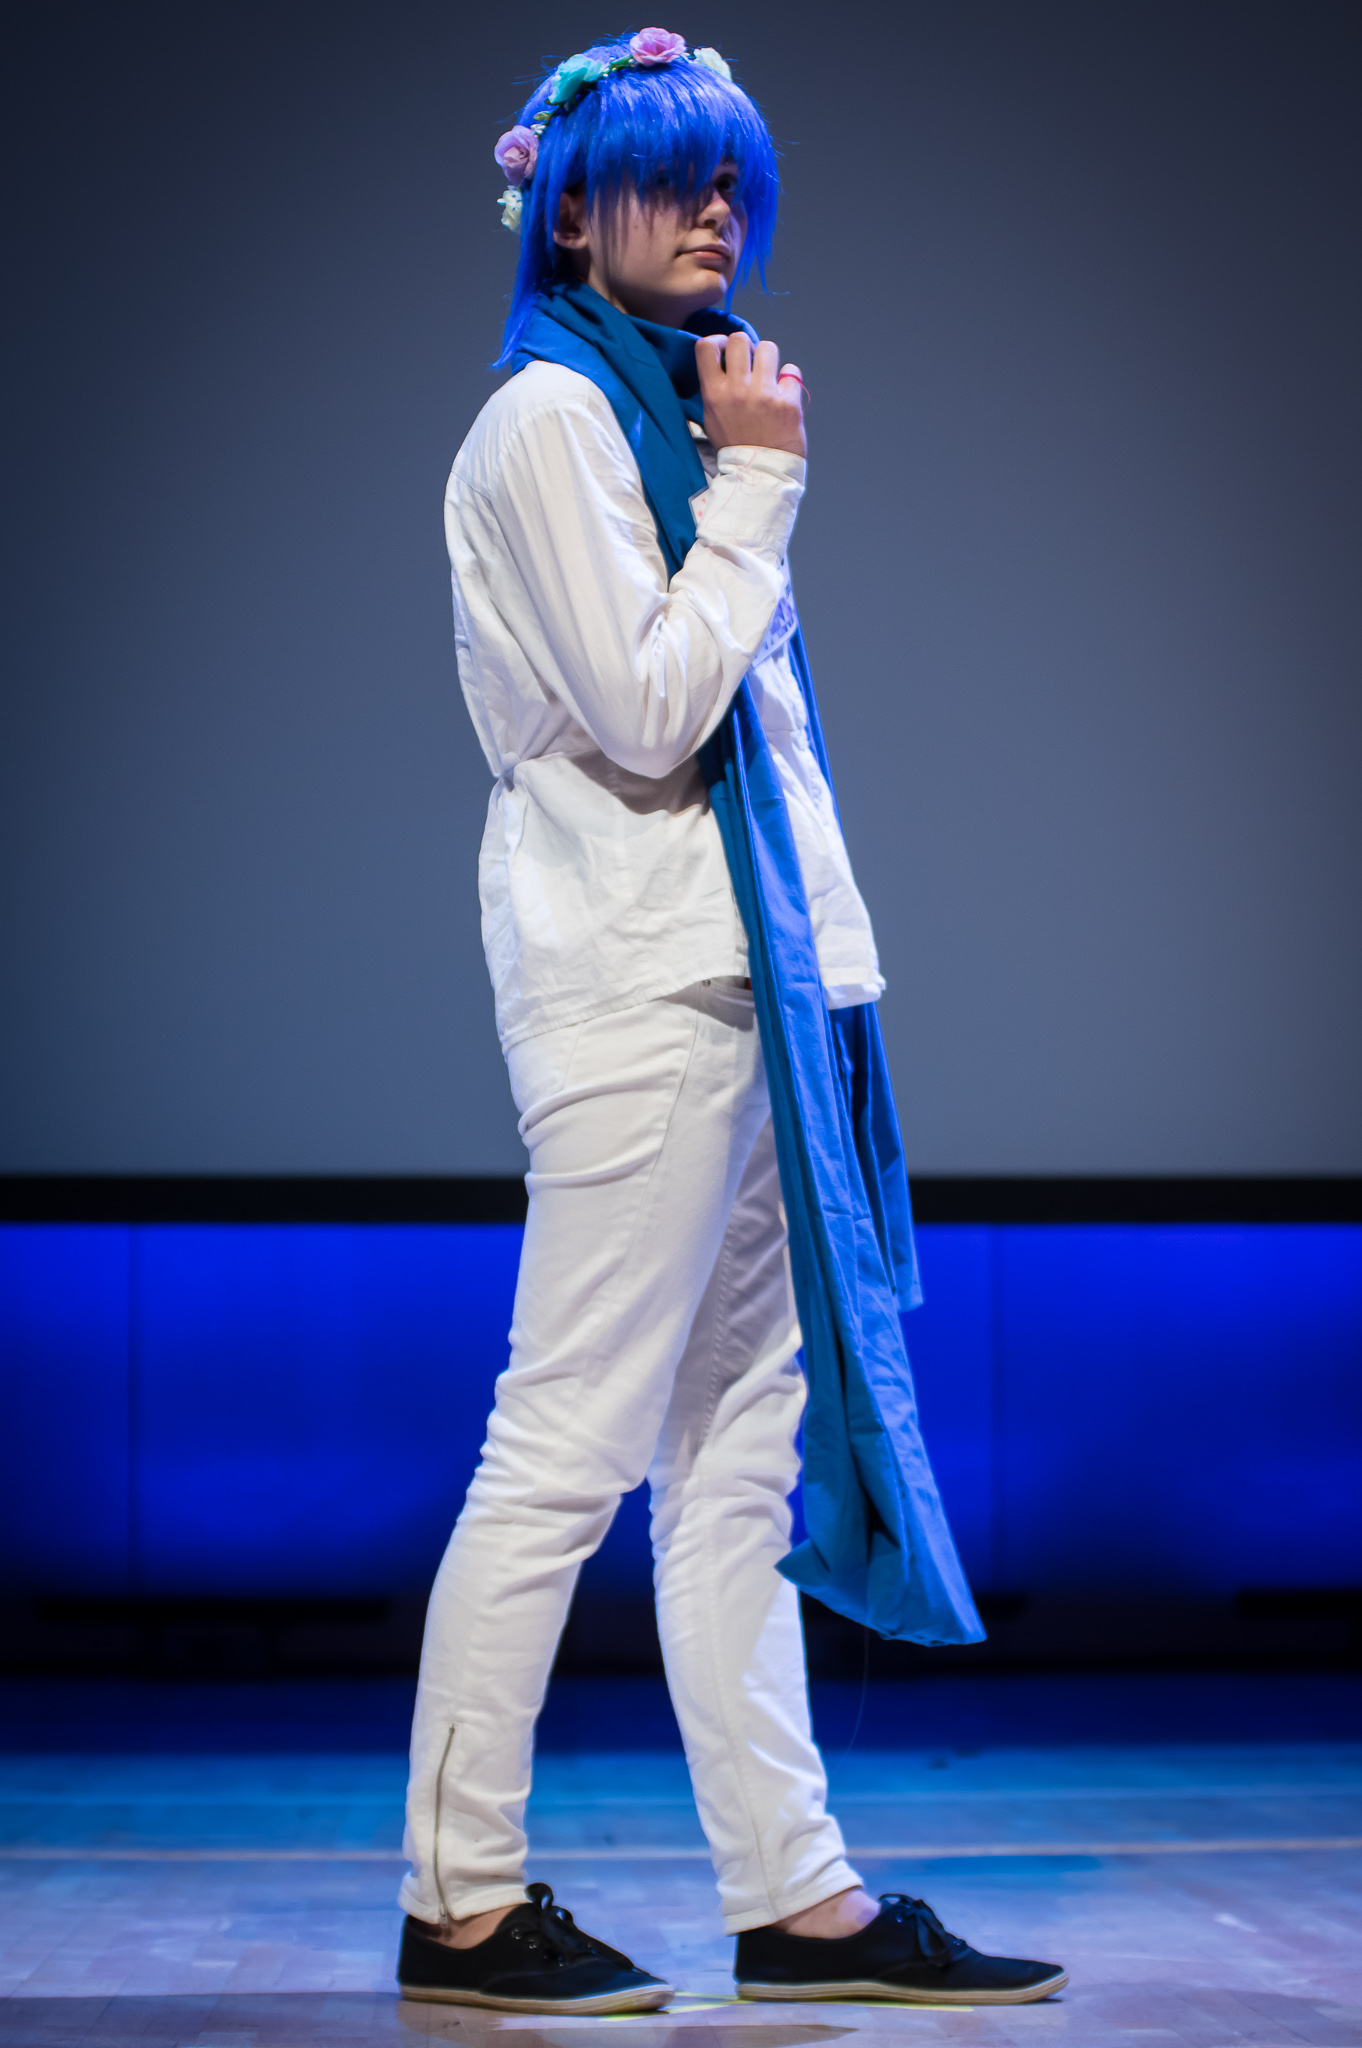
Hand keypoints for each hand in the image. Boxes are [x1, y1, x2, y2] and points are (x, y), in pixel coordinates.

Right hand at [696, 333, 806, 458]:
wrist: (759, 474)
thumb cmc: (736, 446)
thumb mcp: (712, 419)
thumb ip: (715, 390)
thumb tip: (722, 363)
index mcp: (714, 394)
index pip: (706, 346)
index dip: (718, 341)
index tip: (726, 352)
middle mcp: (737, 390)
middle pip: (739, 340)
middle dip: (747, 347)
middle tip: (751, 363)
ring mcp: (763, 395)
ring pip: (768, 348)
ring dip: (769, 359)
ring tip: (769, 377)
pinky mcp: (787, 402)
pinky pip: (791, 371)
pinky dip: (790, 381)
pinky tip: (784, 395)